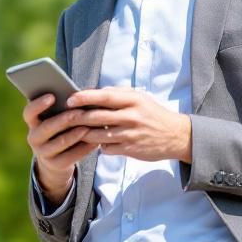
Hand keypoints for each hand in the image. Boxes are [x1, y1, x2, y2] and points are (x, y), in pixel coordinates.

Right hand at [22, 94, 94, 200]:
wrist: (55, 160)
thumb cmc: (59, 129)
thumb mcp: (55, 119)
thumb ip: (62, 108)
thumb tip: (78, 96)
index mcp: (32, 122)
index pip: (29, 112)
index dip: (38, 104)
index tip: (52, 96)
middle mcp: (34, 138)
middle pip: (47, 127)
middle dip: (64, 119)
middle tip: (79, 112)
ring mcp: (43, 153)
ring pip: (60, 142)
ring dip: (76, 134)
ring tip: (89, 127)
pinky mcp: (56, 165)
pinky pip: (71, 156)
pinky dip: (84, 148)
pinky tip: (95, 142)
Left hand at [68, 87, 192, 162]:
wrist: (176, 136)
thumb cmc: (153, 114)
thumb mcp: (140, 98)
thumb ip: (118, 94)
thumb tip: (94, 92)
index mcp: (133, 100)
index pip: (104, 96)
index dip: (84, 97)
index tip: (70, 98)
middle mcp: (131, 116)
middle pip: (96, 117)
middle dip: (77, 117)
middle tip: (65, 117)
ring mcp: (130, 134)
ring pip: (97, 135)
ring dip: (84, 133)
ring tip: (75, 130)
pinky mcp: (130, 149)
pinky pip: (106, 148)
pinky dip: (98, 145)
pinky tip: (95, 142)